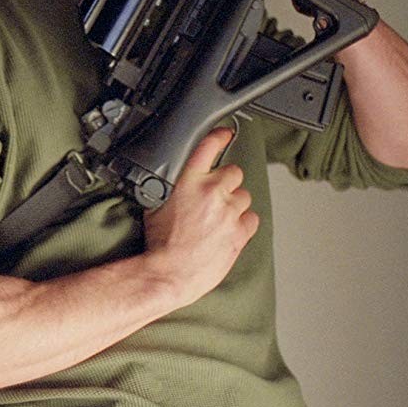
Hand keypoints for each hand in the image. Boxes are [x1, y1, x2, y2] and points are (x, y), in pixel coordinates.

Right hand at [142, 128, 259, 305]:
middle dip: (226, 183)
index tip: (226, 133)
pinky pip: (252, 218)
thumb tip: (177, 178)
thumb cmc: (159, 244)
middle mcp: (211, 192)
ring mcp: (228, 212)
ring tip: (219, 219)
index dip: (220, 136)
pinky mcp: (240, 232)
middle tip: (214, 198)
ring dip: (234, 204)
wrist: (169, 273)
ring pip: (244, 196)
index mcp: (188, 181)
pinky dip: (243, 223)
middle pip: (234, 172)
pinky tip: (228, 230)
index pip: (209, 146)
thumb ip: (171, 186)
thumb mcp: (155, 204)